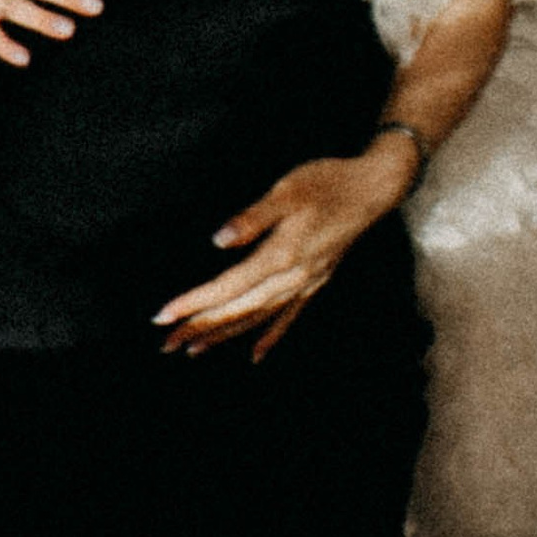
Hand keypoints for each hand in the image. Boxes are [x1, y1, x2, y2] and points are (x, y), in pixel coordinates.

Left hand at [153, 138, 418, 361]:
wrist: (372, 189)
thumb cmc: (327, 182)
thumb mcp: (287, 191)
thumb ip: (253, 218)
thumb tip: (219, 240)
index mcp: (281, 254)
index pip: (228, 286)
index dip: (194, 302)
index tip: (164, 315)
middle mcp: (292, 277)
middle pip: (238, 310)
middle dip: (200, 327)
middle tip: (166, 343)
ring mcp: (305, 283)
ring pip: (258, 318)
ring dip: (225, 335)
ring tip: (194, 349)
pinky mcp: (315, 281)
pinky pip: (288, 318)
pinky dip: (269, 337)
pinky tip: (254, 354)